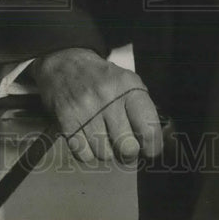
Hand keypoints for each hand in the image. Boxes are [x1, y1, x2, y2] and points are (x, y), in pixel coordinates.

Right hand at [29, 47, 163, 163]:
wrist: (66, 64)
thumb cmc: (104, 79)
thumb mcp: (128, 83)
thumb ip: (142, 111)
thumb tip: (151, 146)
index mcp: (128, 86)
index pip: (148, 128)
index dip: (153, 147)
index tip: (150, 151)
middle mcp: (107, 96)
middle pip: (127, 147)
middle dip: (129, 153)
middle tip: (125, 147)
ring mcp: (85, 108)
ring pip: (105, 154)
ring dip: (106, 151)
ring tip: (104, 137)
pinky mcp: (66, 119)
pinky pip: (84, 154)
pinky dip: (88, 152)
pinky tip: (88, 138)